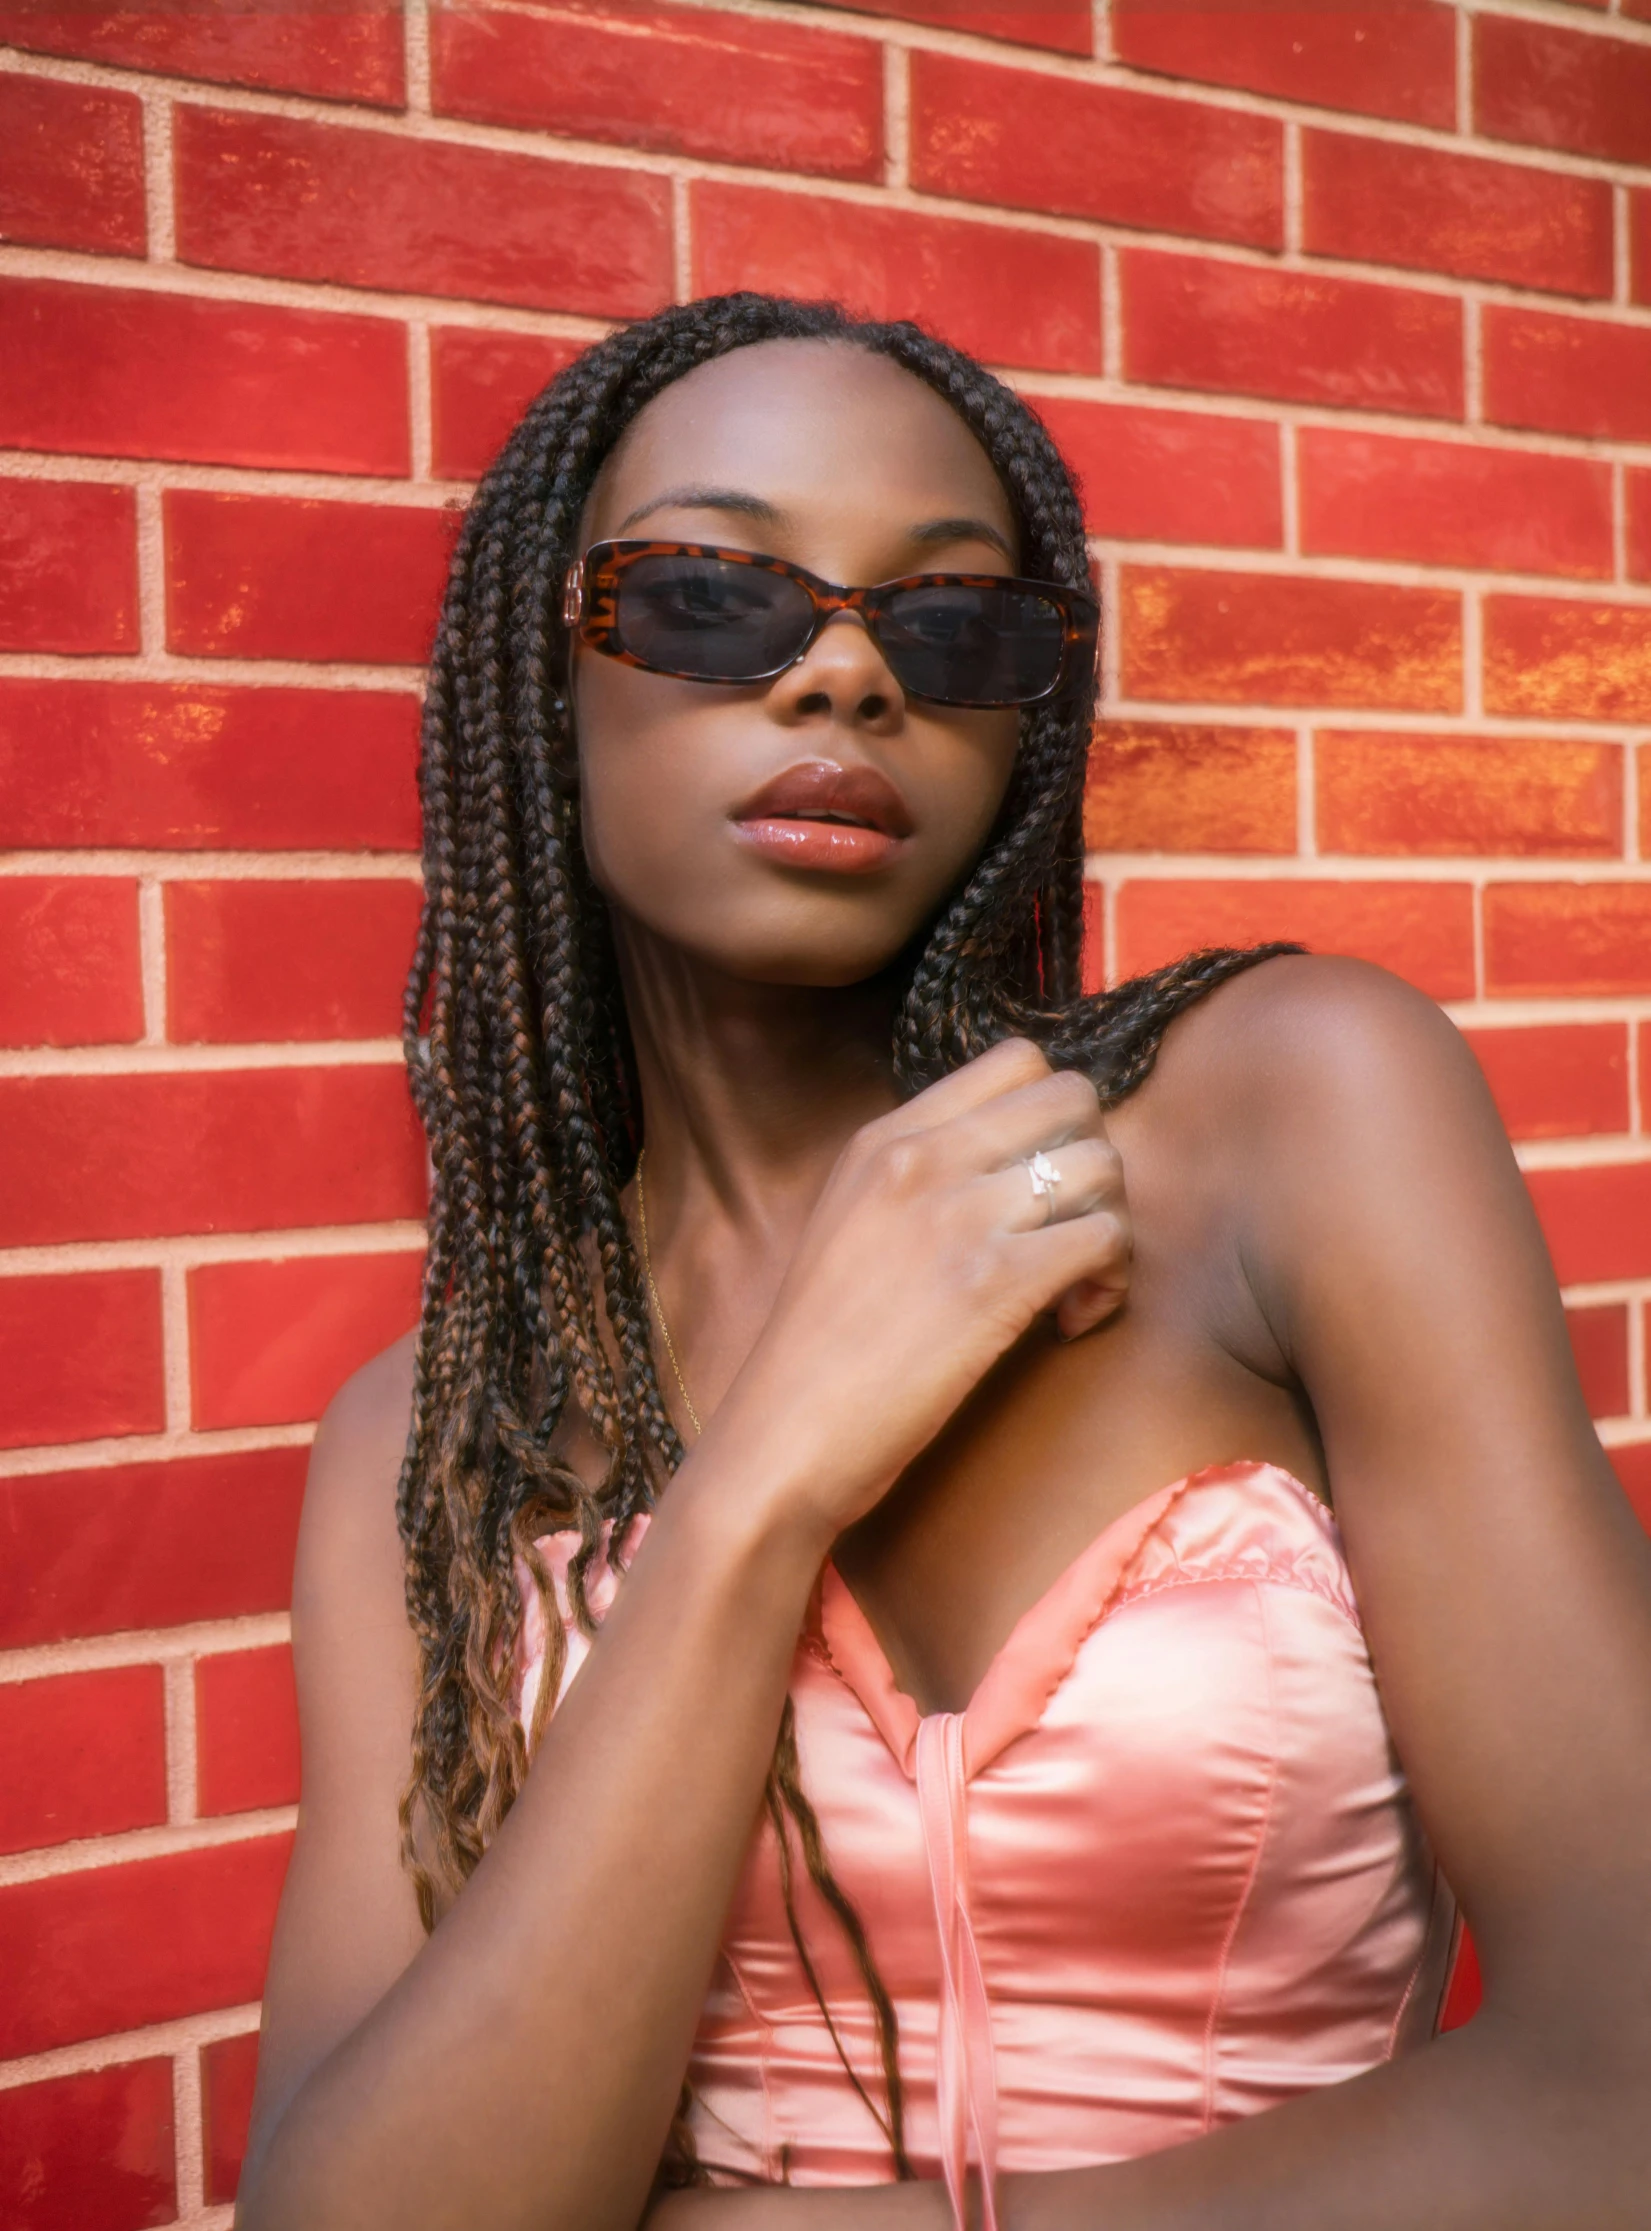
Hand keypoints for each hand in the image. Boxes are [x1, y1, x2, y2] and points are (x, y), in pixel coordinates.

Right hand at [696, 1037, 1129, 1544]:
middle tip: (1069, 1234)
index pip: (1016, 1061)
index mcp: (884, 1138)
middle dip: (1093, 1163)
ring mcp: (958, 1215)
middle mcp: (923, 1158)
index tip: (1039, 1186)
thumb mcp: (849, 1227)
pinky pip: (1106, 1237)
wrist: (784, 1437)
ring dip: (1111, 1226)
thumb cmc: (819, 1355)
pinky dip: (1109, 1283)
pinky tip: (1069, 1323)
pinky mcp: (994, 1281)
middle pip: (1073, 1098)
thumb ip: (917, 1182)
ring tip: (1075, 1287)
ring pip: (1102, 1165)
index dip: (1053, 1119)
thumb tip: (1009, 1172)